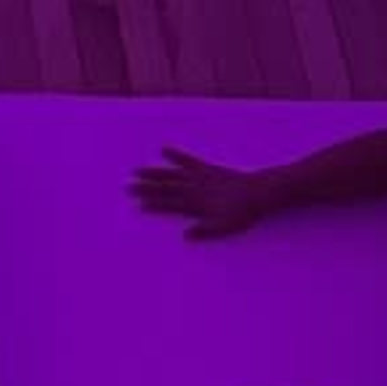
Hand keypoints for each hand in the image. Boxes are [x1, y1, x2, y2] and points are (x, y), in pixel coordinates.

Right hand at [135, 149, 272, 240]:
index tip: (138, 205)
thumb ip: (205, 232)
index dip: (154, 205)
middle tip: (128, 187)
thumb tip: (185, 236)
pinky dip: (176, 155)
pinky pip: (188, 160)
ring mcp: (199, 177)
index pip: (170, 205)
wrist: (259, 192)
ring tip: (137, 170)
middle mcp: (194, 189)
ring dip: (154, 173)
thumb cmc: (242, 214)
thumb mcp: (225, 228)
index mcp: (196, 205)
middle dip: (146, 188)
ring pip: (171, 174)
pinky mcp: (207, 168)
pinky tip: (163, 149)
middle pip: (166, 188)